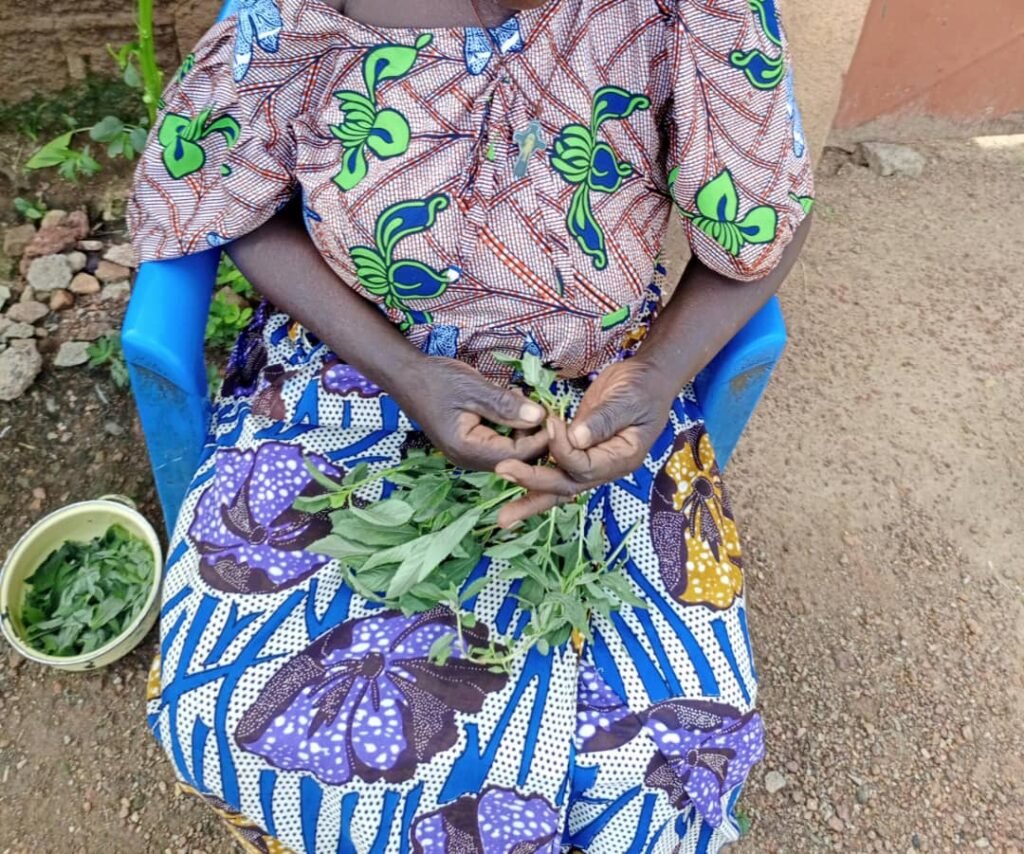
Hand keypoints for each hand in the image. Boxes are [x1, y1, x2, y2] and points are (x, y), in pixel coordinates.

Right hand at [392, 356, 548, 470]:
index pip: (518, 455)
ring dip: (523, 430)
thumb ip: (506, 405)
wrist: (406, 375)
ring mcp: (468, 454)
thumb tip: (540, 416)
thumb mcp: (474, 388)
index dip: (541, 437)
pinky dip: (511, 427)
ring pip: (509, 451)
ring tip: (525, 400)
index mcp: (468, 449)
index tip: (553, 413)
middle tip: (543, 405)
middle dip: (534, 435)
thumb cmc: (436, 379)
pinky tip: (511, 404)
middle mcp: (468, 460)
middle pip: (516, 458)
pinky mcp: (470, 445)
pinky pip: (499, 443)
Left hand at [495, 359, 674, 526]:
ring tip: (504, 518)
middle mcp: (605, 467)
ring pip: (559, 485)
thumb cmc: (643, 387)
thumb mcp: (628, 400)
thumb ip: (603, 420)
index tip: (550, 425)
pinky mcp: (580, 450)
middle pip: (567, 485)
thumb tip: (576, 439)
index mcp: (622, 458)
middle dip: (533, 482)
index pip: (584, 466)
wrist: (648, 378)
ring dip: (530, 497)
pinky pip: (556, 468)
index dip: (562, 450)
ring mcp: (592, 461)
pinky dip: (535, 476)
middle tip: (502, 472)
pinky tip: (514, 484)